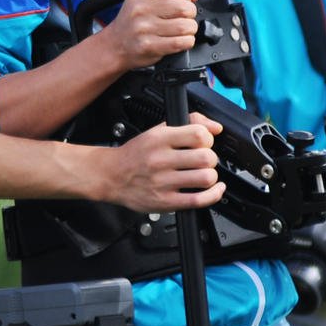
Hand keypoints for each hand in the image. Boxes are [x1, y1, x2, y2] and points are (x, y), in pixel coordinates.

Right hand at [96, 0, 199, 70]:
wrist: (113, 46)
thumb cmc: (130, 24)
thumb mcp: (141, 1)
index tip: (186, 0)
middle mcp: (141, 9)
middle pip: (183, 7)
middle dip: (190, 13)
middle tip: (184, 17)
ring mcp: (145, 28)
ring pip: (186, 26)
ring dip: (190, 29)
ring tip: (182, 30)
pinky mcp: (150, 45)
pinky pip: (181, 42)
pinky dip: (187, 41)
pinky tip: (180, 40)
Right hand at [98, 113, 223, 213]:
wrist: (110, 176)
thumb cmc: (135, 155)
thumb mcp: (156, 131)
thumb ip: (188, 124)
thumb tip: (215, 127)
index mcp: (158, 139)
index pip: (199, 134)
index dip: (208, 138)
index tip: (204, 143)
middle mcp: (160, 160)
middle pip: (206, 157)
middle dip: (210, 158)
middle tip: (203, 160)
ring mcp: (162, 182)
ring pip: (205, 178)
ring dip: (210, 176)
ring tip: (202, 174)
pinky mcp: (165, 202)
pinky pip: (198, 200)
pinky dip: (213, 194)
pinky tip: (214, 189)